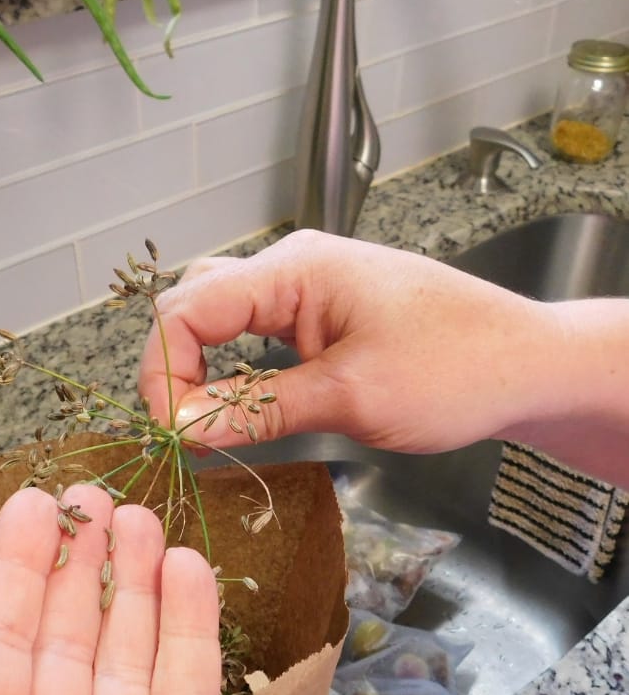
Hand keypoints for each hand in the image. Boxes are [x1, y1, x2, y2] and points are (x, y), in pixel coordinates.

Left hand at [0, 486, 222, 694]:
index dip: (14, 565)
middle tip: (97, 496)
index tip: (37, 502)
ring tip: (144, 520)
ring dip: (138, 582)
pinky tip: (188, 569)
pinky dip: (190, 626)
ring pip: (128, 652)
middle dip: (81, 562)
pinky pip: (187, 688)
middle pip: (65, 635)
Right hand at [139, 228, 559, 454]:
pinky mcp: (322, 310)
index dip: (164, 368)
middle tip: (182, 424)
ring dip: (200, 362)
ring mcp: (308, 285)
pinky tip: (235, 398)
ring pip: (221, 312)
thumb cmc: (458, 371)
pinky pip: (254, 328)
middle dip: (174, 363)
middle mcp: (294, 265)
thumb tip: (183, 428)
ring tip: (200, 415)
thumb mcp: (351, 399)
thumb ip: (257, 410)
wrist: (529, 365)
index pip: (190, 307)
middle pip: (196, 300)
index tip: (173, 430)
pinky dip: (233, 364)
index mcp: (296, 269)